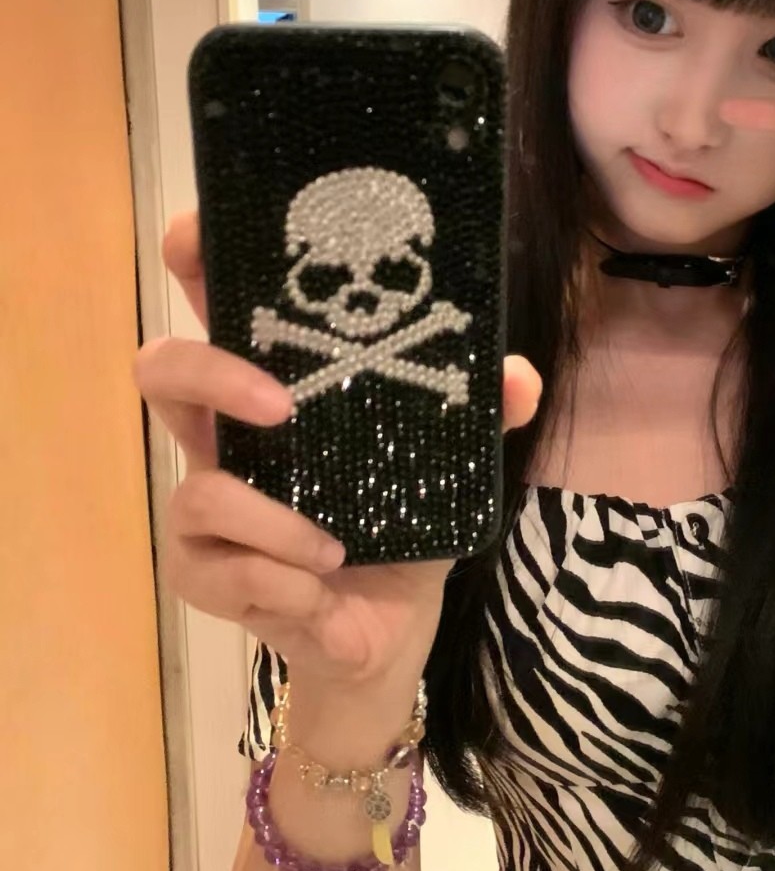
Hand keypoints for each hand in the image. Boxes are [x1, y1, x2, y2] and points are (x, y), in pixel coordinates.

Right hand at [135, 212, 541, 686]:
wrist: (389, 633)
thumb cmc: (404, 528)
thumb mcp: (450, 469)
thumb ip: (482, 416)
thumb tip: (516, 376)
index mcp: (276, 395)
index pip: (218, 310)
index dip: (194, 262)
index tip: (202, 238)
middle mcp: (228, 441)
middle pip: (163, 371)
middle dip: (211, 372)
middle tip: (282, 405)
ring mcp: (207, 509)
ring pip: (198, 491)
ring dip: (276, 523)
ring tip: (333, 550)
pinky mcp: (205, 575)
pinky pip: (221, 570)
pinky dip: (282, 584)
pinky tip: (320, 593)